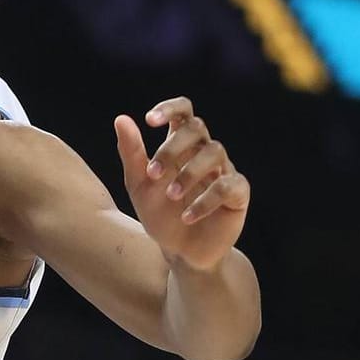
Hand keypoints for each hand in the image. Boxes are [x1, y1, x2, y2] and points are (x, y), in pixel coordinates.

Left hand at [115, 97, 250, 270]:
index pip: (183, 111)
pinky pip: (228, 185)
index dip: (170, 108)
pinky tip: (187, 216)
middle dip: (172, 148)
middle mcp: (204, 153)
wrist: (179, 251)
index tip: (149, 120)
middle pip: (197, 128)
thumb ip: (132, 153)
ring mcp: (224, 170)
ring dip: (188, 174)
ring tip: (170, 196)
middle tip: (153, 174)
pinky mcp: (238, 193)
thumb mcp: (139, 184)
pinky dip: (205, 200)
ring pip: (215, 151)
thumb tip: (121, 119)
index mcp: (180, 146)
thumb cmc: (160, 214)